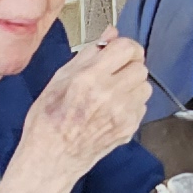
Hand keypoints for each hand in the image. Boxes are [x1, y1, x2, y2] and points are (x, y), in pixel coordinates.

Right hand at [18, 32, 153, 183]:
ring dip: (132, 84)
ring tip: (112, 91)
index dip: (123, 46)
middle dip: (127, 65)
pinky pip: (142, 106)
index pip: (126, 48)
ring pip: (145, 86)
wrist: (51, 158)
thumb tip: (110, 35)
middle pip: (140, 66)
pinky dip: (131, 103)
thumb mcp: (59, 79)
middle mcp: (110, 96)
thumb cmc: (48, 120)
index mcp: (89, 79)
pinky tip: (112, 108)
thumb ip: (88, 54)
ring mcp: (122, 114)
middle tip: (112, 72)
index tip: (117, 50)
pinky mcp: (129, 129)